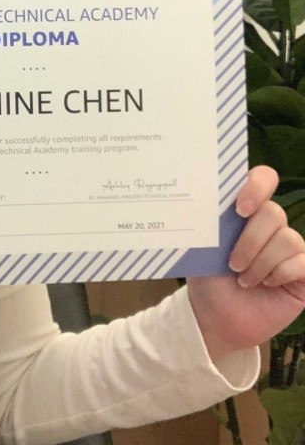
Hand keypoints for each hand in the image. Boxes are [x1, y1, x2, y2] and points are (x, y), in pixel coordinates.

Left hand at [188, 166, 304, 361]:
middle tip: (232, 263)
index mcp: (244, 210)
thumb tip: (206, 201)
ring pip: (287, 238)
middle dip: (250, 240)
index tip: (239, 208)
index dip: (256, 186)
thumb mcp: (203, 246)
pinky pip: (303, 261)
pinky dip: (280, 273)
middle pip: (273, 213)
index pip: (263, 179)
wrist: (216, 317)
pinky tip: (267, 284)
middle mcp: (270, 224)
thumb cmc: (208, 277)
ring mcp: (290, 247)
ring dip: (261, 262)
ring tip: (244, 279)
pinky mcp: (304, 271)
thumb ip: (212, 222)